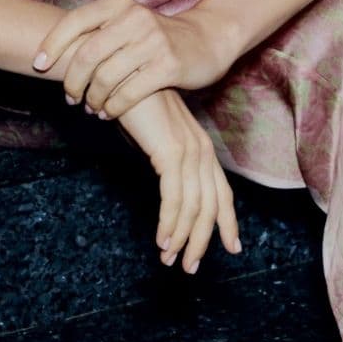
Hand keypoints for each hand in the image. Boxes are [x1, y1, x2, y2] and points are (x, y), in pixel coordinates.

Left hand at [31, 0, 238, 120]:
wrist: (209, 39)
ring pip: (105, 77)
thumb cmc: (159, 35)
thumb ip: (100, 30)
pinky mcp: (168, 66)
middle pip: (87, 54)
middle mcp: (134, 18)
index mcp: (120, 4)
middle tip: (70, 97)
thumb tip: (56, 50)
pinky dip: (113, 107)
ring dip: (93, 98)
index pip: (75, 21)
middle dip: (72, 80)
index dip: (52, 44)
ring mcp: (152, 41)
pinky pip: (128, 93)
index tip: (37, 64)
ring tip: (91, 108)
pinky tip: (109, 112)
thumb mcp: (130, 21)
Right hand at [114, 89, 242, 273]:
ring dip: (182, 237)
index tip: (231, 247)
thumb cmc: (124, 105)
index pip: (219, 190)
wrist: (111, 74)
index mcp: (198, 145)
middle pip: (211, 203)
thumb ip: (160, 160)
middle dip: (204, 238)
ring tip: (170, 260)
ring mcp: (188, 149)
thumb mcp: (148, 137)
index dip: (226, 221)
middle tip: (190, 266)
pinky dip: (169, 222)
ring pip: (194, 205)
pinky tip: (161, 241)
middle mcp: (199, 148)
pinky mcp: (170, 150)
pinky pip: (175, 197)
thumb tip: (163, 184)